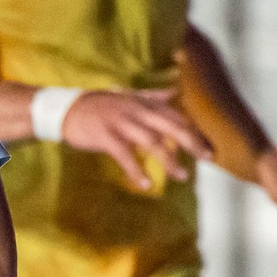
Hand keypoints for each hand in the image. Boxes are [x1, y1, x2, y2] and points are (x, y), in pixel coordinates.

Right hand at [61, 87, 212, 192]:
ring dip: (169, 161)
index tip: (209, 146)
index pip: (177, 117)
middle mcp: (138, 111)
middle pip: (171, 127)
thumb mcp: (128, 96)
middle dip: (192, 143)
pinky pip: (126, 156)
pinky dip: (137, 171)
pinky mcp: (107, 137)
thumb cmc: (100, 105)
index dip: (195, 131)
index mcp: (144, 103)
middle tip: (207, 158)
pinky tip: (147, 184)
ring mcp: (122, 123)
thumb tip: (173, 92)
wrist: (68, 109)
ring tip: (182, 176)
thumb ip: (152, 96)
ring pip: (153, 142)